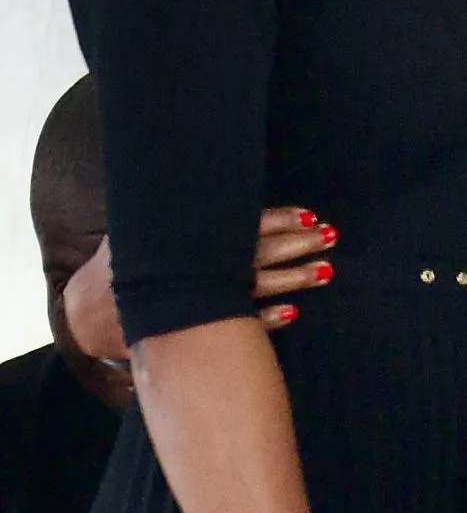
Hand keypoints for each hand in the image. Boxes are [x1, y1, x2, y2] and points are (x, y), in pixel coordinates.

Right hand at [66, 208, 334, 374]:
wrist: (90, 315)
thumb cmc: (121, 267)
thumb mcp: (140, 231)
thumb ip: (175, 212)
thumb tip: (207, 182)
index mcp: (185, 243)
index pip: (238, 226)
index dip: (276, 219)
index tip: (308, 214)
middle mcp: (195, 271)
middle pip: (255, 254)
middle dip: (295, 244)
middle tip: (329, 236)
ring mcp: (199, 303)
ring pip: (255, 289)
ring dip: (293, 279)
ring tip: (327, 271)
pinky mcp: (198, 331)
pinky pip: (239, 326)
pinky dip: (267, 320)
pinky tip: (294, 312)